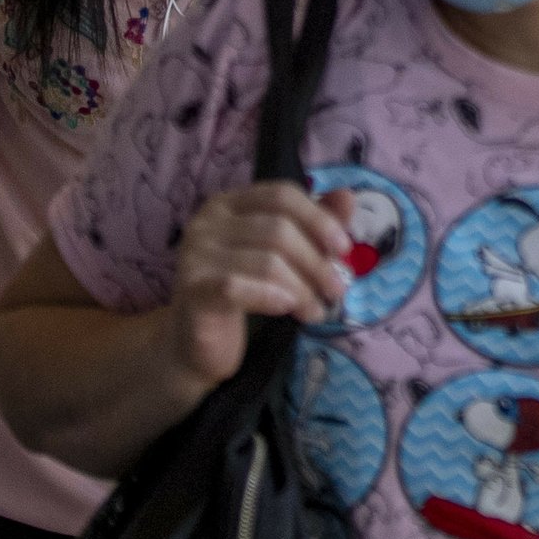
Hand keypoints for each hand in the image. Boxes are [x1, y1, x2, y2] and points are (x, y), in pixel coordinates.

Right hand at [165, 182, 353, 389]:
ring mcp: (195, 254)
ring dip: (302, 289)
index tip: (344, 249)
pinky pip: (238, 286)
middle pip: (278, 229)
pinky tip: (288, 309)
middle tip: (337, 289)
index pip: (282, 195)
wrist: (197, 342)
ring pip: (267, 261)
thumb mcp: (283, 255)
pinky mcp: (192, 288)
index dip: (319, 219)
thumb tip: (347, 197)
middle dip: (317, 262)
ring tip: (316, 311)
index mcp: (230, 204)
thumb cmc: (245, 292)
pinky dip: (271, 297)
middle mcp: (207, 221)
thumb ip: (313, 225)